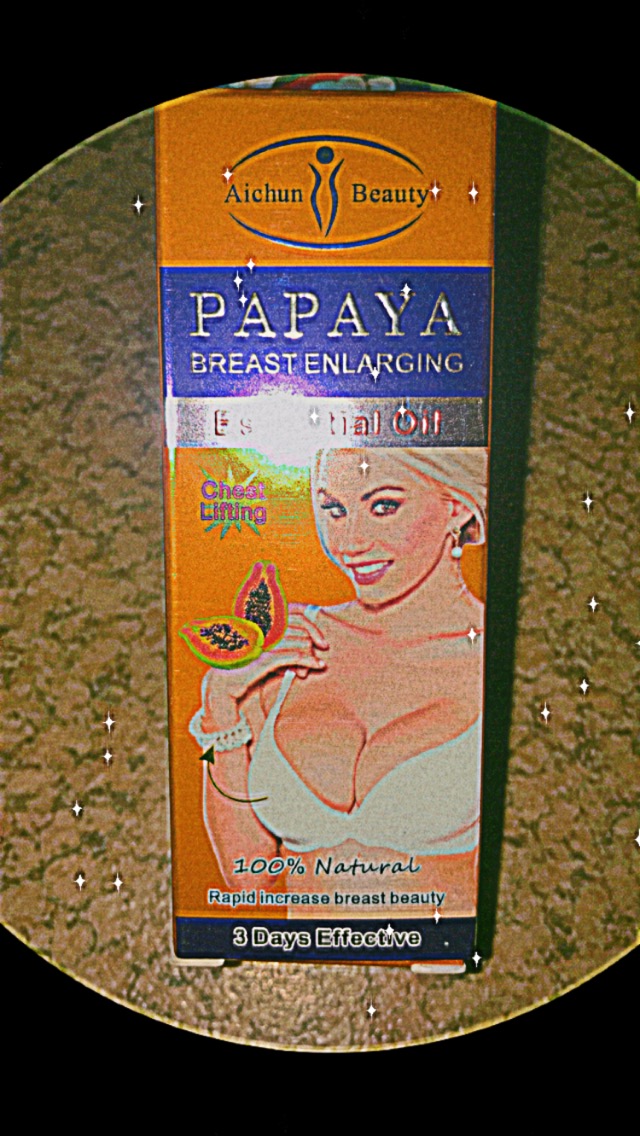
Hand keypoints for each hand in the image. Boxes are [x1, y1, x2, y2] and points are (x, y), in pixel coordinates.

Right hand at [201, 608, 328, 726]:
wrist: (222, 687)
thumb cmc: (244, 670)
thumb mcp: (263, 653)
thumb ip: (281, 645)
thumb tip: (307, 644)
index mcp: (259, 621)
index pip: (293, 612)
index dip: (310, 624)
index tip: (319, 638)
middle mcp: (260, 628)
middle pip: (299, 627)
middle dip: (312, 639)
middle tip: (322, 650)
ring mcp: (260, 642)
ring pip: (299, 641)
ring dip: (312, 653)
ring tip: (319, 664)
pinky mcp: (262, 658)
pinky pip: (293, 656)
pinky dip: (309, 661)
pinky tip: (317, 666)